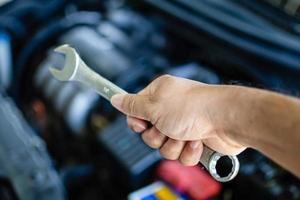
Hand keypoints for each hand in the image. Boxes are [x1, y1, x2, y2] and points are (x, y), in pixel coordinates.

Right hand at [111, 75, 245, 165]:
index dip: (137, 122)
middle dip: (158, 136)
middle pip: (149, 133)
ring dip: (174, 144)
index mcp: (159, 95)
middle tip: (168, 127)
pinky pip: (180, 155)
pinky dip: (188, 151)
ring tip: (186, 134)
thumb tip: (115, 99)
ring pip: (164, 147)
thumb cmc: (193, 107)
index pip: (136, 111)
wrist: (226, 119)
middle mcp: (170, 110)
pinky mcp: (193, 140)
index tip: (142, 124)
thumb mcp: (154, 106)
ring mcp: (183, 126)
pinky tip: (197, 140)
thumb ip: (132, 106)